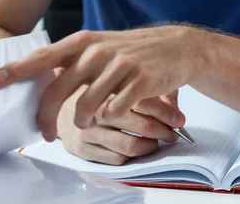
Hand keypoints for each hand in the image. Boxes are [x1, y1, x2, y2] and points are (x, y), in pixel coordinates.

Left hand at [0, 25, 204, 140]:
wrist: (178, 47)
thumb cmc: (134, 51)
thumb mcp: (102, 47)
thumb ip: (74, 61)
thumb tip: (43, 82)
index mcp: (85, 42)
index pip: (43, 57)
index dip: (17, 69)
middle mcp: (99, 51)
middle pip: (58, 90)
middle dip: (45, 117)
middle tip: (44, 133)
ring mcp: (121, 65)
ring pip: (85, 107)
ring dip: (82, 121)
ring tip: (87, 121)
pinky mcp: (141, 80)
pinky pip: (114, 111)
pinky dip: (111, 118)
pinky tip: (117, 112)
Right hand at [58, 88, 184, 164]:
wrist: (59, 98)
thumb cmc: (98, 88)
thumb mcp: (121, 79)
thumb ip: (150, 88)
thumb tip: (175, 107)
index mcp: (110, 86)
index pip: (145, 102)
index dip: (167, 113)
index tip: (179, 119)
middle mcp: (99, 108)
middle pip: (142, 126)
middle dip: (163, 132)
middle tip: (173, 132)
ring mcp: (89, 130)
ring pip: (130, 146)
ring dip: (150, 146)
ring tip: (158, 141)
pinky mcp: (81, 147)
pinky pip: (115, 158)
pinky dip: (132, 156)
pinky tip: (138, 147)